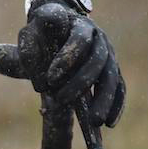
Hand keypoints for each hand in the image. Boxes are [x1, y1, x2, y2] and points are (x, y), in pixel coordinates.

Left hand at [18, 0, 125, 127]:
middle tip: (61, 100)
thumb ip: (29, 50)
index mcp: (80, 25)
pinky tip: (109, 123)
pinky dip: (116, 105)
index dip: (67, 58)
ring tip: (95, 122)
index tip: (50, 78)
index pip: (79, 40)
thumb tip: (40, 86)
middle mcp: (100, 38)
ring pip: (111, 78)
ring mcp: (109, 54)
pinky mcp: (112, 70)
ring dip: (104, 100)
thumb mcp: (29, 33)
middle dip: (80, 83)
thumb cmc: (41, 31)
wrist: (57, 26)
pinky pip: (119, 88)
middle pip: (98, 61)